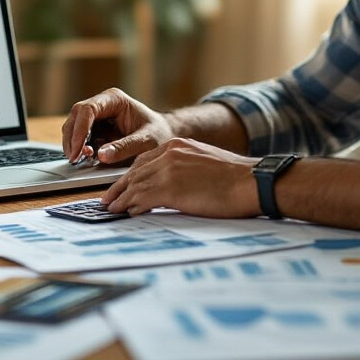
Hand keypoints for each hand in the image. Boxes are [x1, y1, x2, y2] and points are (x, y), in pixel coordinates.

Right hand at [61, 88, 174, 164]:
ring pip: (73, 127)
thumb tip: (101, 155)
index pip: (88, 109)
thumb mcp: (146, 142)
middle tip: (75, 159)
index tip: (78, 150)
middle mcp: (102, 104)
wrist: (164, 135)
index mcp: (114, 99)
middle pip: (75, 117)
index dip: (79, 129)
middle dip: (72, 139)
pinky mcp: (95, 128)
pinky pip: (79, 137)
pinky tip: (86, 159)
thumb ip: (125, 147)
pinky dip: (78, 148)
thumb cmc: (158, 134)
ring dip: (73, 144)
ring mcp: (96, 116)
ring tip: (82, 160)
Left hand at [100, 138, 259, 217]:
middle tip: (108, 199)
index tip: (123, 185)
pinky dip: (131, 206)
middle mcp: (168, 154)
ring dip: (120, 199)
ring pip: (135, 185)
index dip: (131, 175)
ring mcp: (167, 170)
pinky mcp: (169, 189)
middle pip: (135, 172)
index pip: (144, 160)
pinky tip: (127, 213)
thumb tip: (176, 185)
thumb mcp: (204, 164)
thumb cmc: (237, 178)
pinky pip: (142, 199)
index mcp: (177, 146)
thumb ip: (185, 169)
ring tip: (111, 210)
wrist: (251, 181)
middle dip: (119, 187)